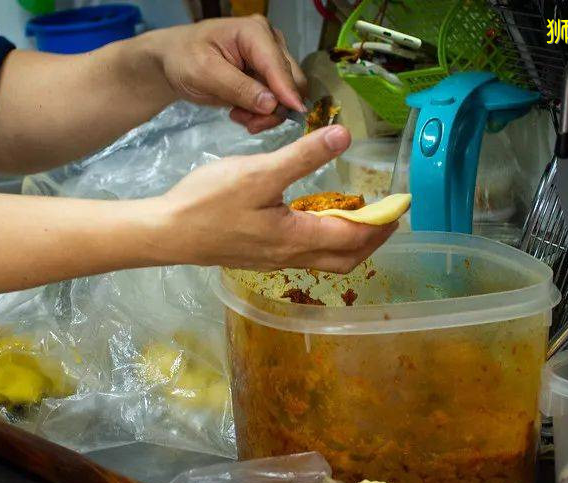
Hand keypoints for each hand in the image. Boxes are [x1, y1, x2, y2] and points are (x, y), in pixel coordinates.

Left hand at [150, 16, 307, 133]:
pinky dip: (260, 113)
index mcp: (254, 32)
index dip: (287, 90)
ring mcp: (269, 59)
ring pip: (285, 94)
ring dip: (265, 113)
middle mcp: (269, 42)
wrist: (174, 60)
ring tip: (237, 116)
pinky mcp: (266, 76)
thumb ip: (237, 88)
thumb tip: (271, 104)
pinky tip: (239, 112)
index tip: (296, 112)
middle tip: (247, 123)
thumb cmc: (184, 59)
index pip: (277, 64)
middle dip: (274, 107)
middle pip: (290, 80)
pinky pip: (275, 101)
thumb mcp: (204, 74)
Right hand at [150, 125, 397, 272]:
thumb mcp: (259, 172)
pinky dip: (323, 242)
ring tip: (356, 216)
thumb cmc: (209, 203)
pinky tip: (313, 221)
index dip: (383, 222)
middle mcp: (290, 257)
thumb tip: (343, 136)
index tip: (401, 205)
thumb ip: (303, 156)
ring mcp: (272, 261)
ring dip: (347, 243)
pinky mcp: (257, 257)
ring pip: (324, 260)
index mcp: (297, 238)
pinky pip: (304, 256)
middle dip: (372, 240)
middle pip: (345, 259)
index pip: (354, 236)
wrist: (166, 233)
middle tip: (386, 216)